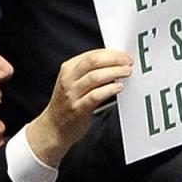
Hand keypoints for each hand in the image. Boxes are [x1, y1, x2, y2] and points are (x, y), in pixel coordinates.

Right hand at [23, 47, 133, 164]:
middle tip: (128, 62)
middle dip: (114, 60)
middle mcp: (68, 79)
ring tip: (126, 73)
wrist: (53, 128)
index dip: (111, 53)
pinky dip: (108, 90)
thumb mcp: (73, 83)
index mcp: (68, 69)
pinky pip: (95, 96)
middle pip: (93, 61)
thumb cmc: (67, 104)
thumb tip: (116, 64)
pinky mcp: (77, 108)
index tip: (125, 55)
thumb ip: (90, 73)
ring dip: (114, 72)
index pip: (92, 54)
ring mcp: (72, 94)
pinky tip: (118, 87)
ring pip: (95, 77)